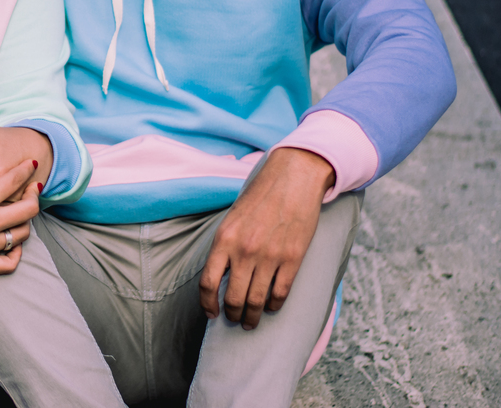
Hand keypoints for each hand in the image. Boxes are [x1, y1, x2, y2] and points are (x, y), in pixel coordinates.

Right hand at [0, 137, 42, 273]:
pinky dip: (16, 253)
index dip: (26, 169)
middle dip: (34, 194)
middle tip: (33, 187)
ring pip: (21, 235)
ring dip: (26, 220)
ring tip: (22, 209)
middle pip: (28, 210)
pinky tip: (12, 240)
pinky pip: (8, 264)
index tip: (31, 164)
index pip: (15, 181)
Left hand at [199, 147, 336, 329]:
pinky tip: (271, 307)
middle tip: (235, 319)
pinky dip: (274, 305)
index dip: (208, 304)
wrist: (292, 178)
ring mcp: (269, 256)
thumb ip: (226, 246)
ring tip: (251, 321)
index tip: (211, 313)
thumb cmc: (259, 196)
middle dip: (233, 314)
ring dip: (253, 316)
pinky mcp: (293, 258)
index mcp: (224, 239)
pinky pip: (280, 292)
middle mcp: (244, 251)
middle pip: (234, 298)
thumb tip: (221, 276)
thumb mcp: (232, 218)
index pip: (208, 283)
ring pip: (257, 300)